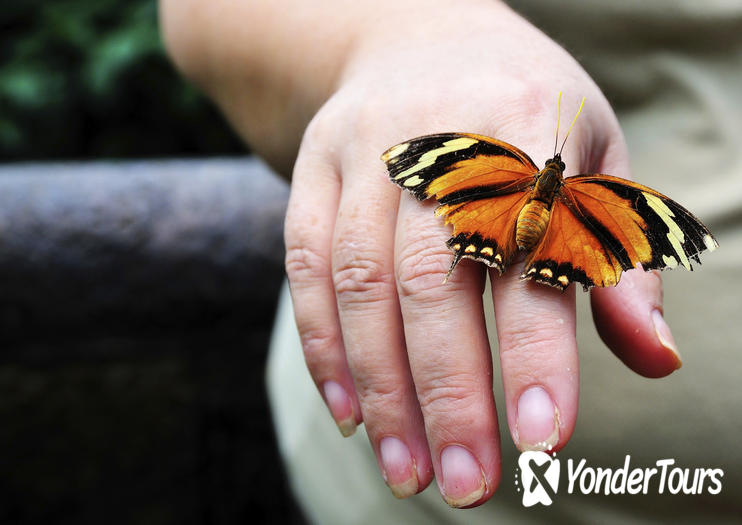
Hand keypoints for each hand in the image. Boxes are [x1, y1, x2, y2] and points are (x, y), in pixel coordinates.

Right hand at [283, 3, 679, 506]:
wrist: (416, 35)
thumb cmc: (521, 107)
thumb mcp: (591, 155)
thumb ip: (614, 258)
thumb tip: (656, 361)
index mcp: (525, 127)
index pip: (534, 253)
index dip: (538, 351)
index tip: (543, 442)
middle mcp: (435, 139)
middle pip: (433, 282)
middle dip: (448, 394)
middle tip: (463, 485)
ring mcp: (361, 152)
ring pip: (360, 283)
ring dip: (379, 388)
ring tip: (405, 469)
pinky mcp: (312, 167)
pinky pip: (305, 263)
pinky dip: (323, 345)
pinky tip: (349, 412)